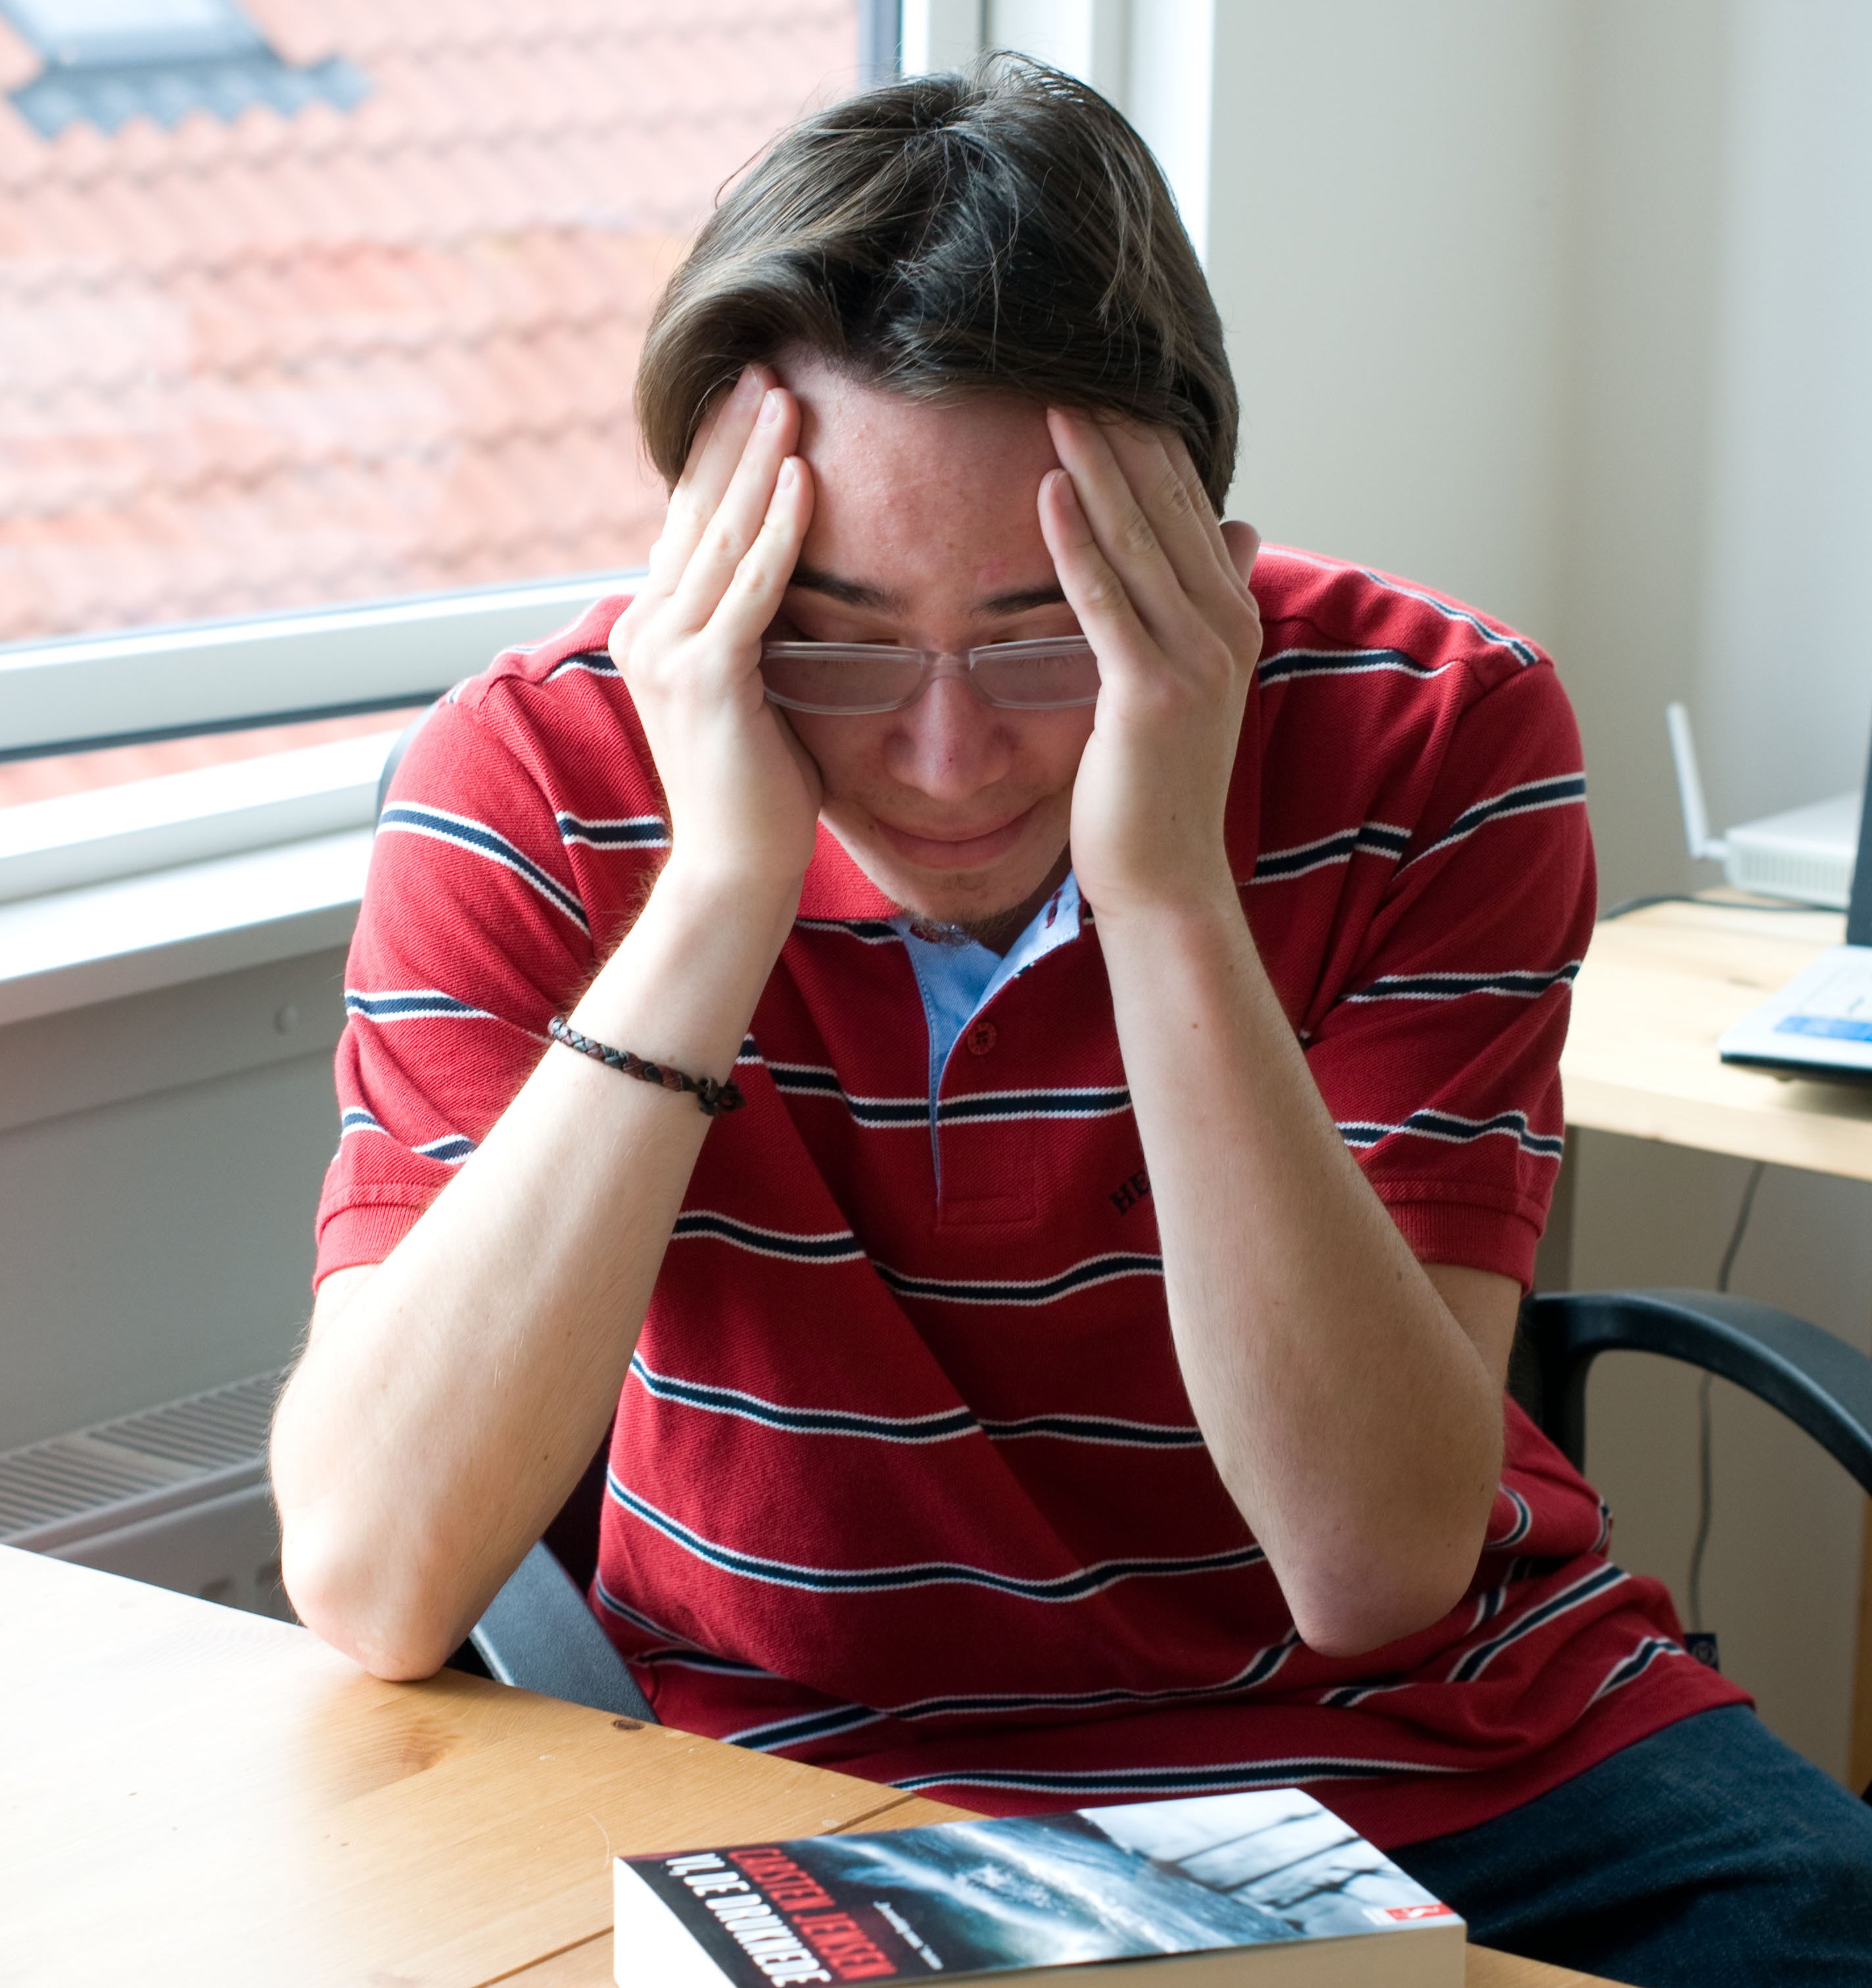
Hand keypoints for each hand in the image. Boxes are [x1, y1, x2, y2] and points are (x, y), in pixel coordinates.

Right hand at [609, 365, 821, 900]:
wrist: (736, 868)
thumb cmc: (757, 789)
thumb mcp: (747, 691)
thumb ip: (749, 631)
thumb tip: (782, 579)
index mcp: (654, 628)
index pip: (688, 524)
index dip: (717, 457)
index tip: (749, 396)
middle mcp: (648, 629)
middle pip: (696, 512)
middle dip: (731, 435)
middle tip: (764, 362)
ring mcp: (670, 651)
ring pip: (721, 535)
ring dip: (757, 459)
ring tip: (785, 393)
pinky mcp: (708, 677)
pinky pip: (751, 586)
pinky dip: (780, 529)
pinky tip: (805, 474)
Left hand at [1038, 411, 1260, 923]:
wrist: (1167, 879)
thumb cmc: (1160, 787)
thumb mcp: (1192, 684)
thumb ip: (1207, 603)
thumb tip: (1240, 528)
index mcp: (1231, 622)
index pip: (1189, 511)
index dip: (1151, 446)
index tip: (1110, 387)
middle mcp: (1224, 631)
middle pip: (1168, 511)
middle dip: (1123, 438)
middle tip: (1075, 366)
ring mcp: (1193, 662)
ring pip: (1138, 543)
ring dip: (1098, 469)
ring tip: (1057, 404)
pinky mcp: (1149, 694)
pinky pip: (1106, 602)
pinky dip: (1078, 544)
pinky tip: (1049, 491)